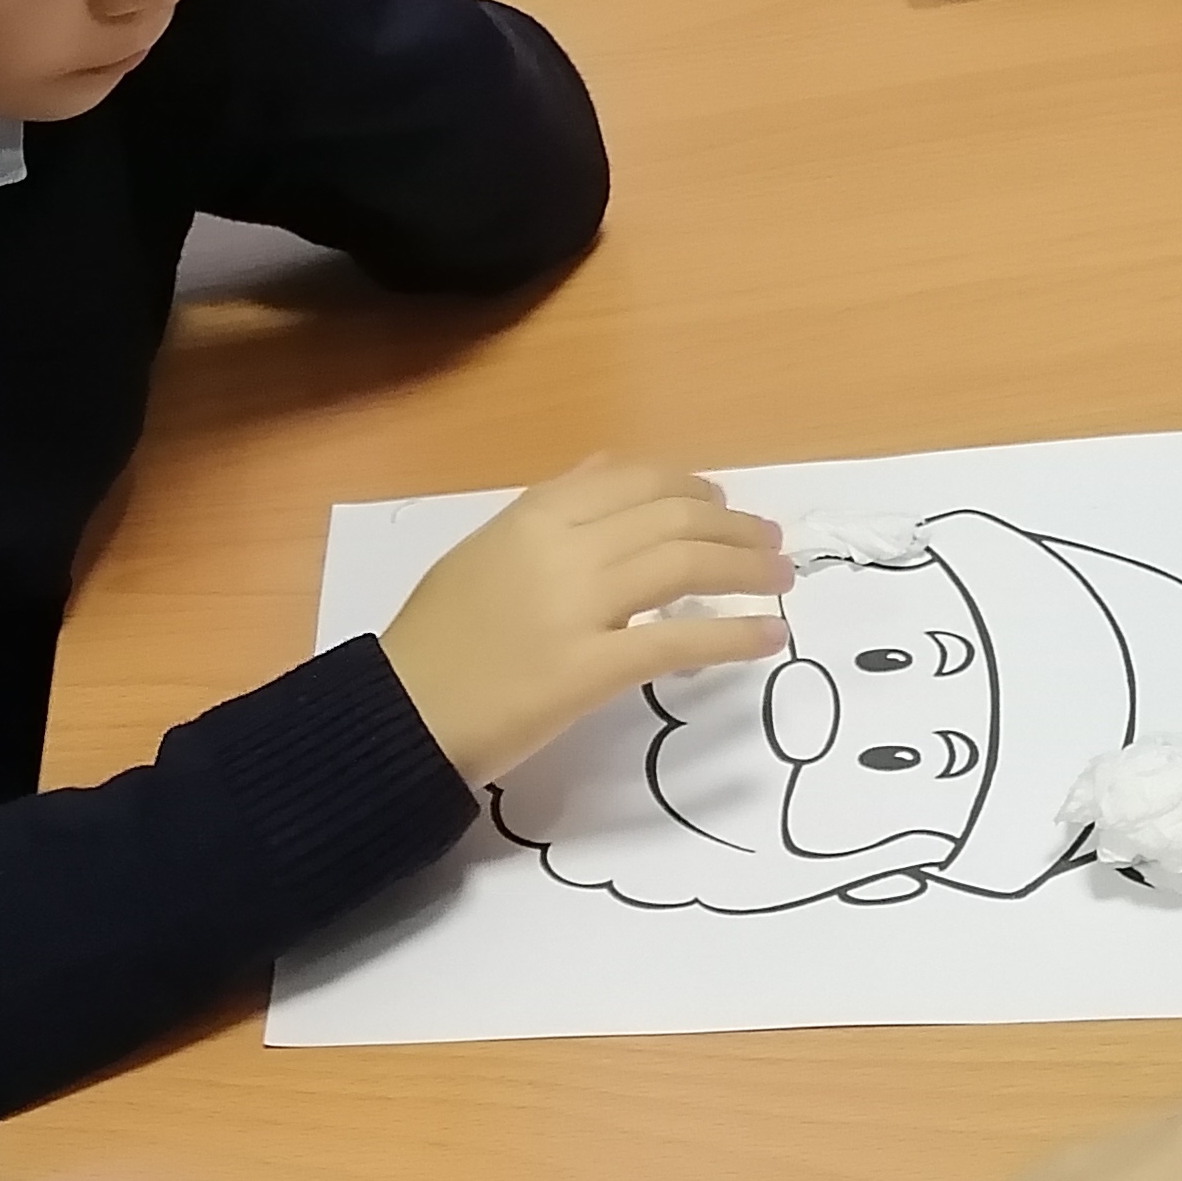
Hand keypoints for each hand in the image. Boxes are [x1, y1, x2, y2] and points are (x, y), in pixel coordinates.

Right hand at [379, 459, 790, 784]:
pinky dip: (734, 634)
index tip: (724, 507)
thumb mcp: (482, 551)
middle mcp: (561, 549)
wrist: (401, 712)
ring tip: (780, 580)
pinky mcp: (591, 669)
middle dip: (735, 528)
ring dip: (748, 568)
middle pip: (673, 518)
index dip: (693, 489)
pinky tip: (768, 636)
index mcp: (531, 516)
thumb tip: (606, 468)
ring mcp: (577, 607)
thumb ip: (546, 508)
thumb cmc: (434, 640)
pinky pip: (679, 642)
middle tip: (771, 545)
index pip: (635, 480)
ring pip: (686, 566)